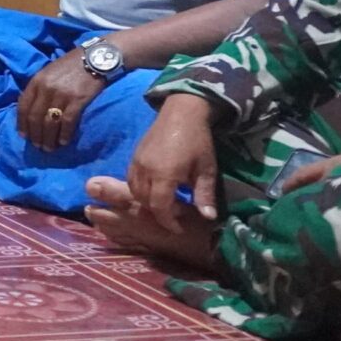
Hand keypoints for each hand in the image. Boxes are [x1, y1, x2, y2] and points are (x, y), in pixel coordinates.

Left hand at [14, 52, 106, 152]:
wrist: (96, 57)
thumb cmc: (72, 64)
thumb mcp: (49, 72)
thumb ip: (40, 88)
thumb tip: (34, 110)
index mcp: (37, 80)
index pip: (23, 106)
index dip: (22, 123)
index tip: (23, 136)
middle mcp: (46, 88)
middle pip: (35, 118)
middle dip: (35, 135)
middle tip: (38, 147)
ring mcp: (61, 94)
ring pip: (49, 123)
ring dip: (48, 139)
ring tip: (49, 148)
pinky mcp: (78, 100)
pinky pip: (67, 122)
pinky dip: (64, 135)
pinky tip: (63, 142)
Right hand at [125, 94, 222, 228]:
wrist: (182, 113)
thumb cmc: (197, 142)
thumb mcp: (206, 169)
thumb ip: (204, 195)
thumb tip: (208, 217)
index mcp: (164, 174)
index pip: (160, 207)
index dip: (168, 221)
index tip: (178, 228)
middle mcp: (146, 170)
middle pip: (144, 201)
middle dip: (158, 213)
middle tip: (175, 213)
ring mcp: (137, 162)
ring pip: (134, 192)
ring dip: (147, 201)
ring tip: (165, 201)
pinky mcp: (134, 157)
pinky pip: (131, 180)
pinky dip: (140, 190)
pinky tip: (155, 188)